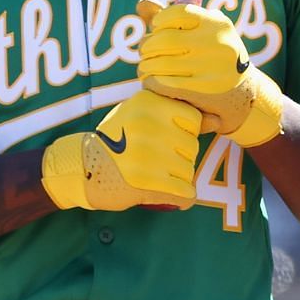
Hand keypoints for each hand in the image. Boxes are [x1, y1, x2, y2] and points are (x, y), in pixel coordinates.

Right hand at [41, 90, 200, 210]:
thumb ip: (179, 116)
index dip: (180, 132)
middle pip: (191, 147)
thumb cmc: (117, 141)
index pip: (192, 119)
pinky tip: (157, 190)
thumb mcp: (142, 117)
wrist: (80, 168)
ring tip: (147, 173)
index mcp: (146, 103)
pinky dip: (178, 197)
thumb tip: (219, 120)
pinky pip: (186, 192)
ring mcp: (147, 153)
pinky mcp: (147, 181)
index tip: (157, 137)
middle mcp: (147, 124)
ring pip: (188, 171)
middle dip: (176, 157)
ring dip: (174, 177)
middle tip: (147, 158)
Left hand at [136, 0, 283, 146]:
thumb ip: (171, 17)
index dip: (160, 20)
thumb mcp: (203, 31)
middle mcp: (218, 43)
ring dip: (146, 65)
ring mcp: (213, 67)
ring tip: (146, 67)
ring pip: (161, 63)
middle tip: (145, 52)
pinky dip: (152, 81)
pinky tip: (153, 81)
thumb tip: (143, 3)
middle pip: (164, 39)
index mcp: (218, 24)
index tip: (155, 28)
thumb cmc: (214, 56)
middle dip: (147, 46)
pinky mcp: (204, 90)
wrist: (244, 94)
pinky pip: (164, 82)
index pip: (179, 12)